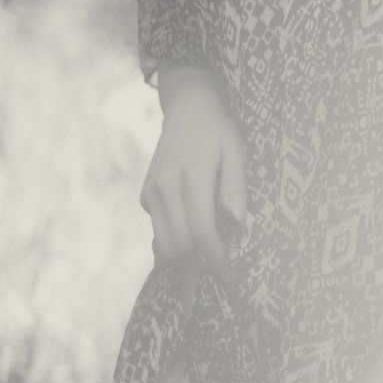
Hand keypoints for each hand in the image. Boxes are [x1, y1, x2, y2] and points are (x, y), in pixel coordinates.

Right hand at [140, 75, 245, 275]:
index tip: (229, 273)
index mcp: (192, 176)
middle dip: (200, 261)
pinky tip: (192, 226)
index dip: (216, 258)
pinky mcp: (145, 196)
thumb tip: (237, 223)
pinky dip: (174, 237)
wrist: (187, 110)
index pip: (201, 231)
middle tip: (221, 262)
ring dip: (185, 254)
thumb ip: (235, 186)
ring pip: (164, 243)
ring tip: (208, 250)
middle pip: (180, 244)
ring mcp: (151, 192)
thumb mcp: (235, 150)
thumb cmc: (218, 131)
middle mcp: (165, 187)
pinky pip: (158, 230)